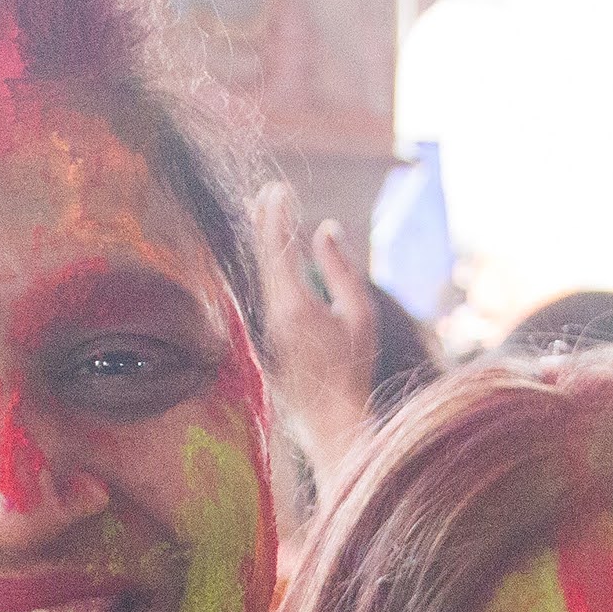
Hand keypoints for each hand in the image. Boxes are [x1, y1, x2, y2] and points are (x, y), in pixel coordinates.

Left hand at [254, 179, 376, 481]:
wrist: (330, 422)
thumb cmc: (354, 370)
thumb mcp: (360, 316)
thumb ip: (341, 269)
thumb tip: (324, 228)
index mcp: (294, 305)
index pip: (277, 247)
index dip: (276, 214)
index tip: (280, 188)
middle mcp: (268, 313)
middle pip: (258, 254)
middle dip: (263, 220)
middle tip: (268, 192)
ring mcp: (259, 326)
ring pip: (252, 272)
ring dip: (258, 241)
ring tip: (261, 212)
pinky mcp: (258, 337)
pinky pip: (254, 291)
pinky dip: (259, 267)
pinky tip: (264, 255)